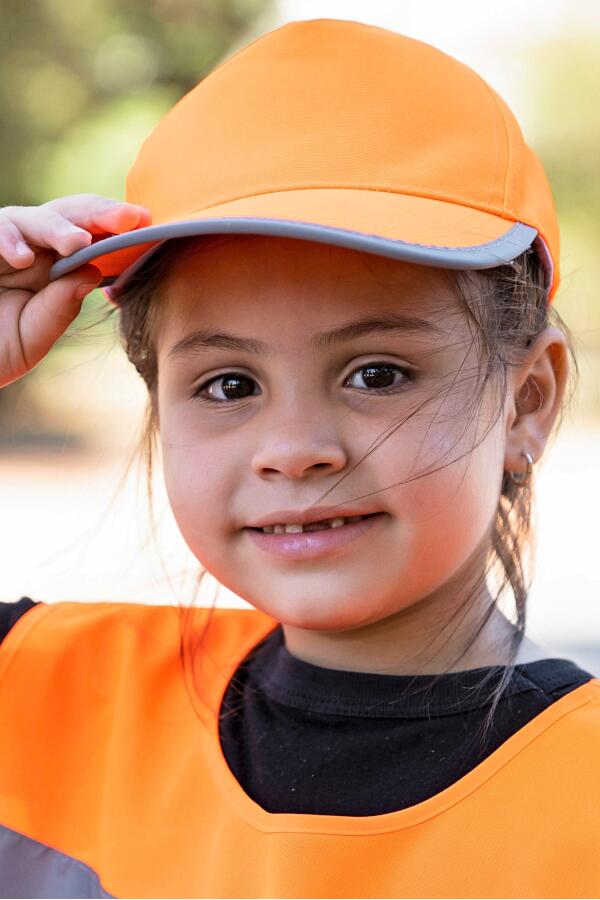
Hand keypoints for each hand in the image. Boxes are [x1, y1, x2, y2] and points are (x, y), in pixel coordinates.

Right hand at [0, 193, 150, 387]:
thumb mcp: (34, 334)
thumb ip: (60, 306)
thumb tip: (93, 272)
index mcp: (54, 267)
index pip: (90, 237)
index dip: (116, 229)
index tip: (146, 223)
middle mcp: (32, 249)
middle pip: (69, 216)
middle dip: (101, 214)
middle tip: (129, 218)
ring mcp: (6, 244)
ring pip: (35, 218)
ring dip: (58, 227)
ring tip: (77, 242)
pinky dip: (9, 240)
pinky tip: (22, 258)